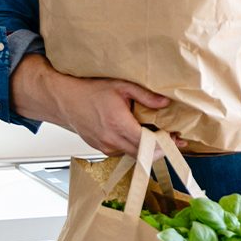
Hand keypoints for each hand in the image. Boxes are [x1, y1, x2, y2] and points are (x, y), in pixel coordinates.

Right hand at [13, 55, 167, 155]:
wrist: (65, 99)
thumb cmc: (90, 90)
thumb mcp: (121, 86)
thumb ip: (145, 96)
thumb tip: (166, 103)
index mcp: (118, 124)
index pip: (147, 144)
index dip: (164, 144)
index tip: (176, 140)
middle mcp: (110, 139)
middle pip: (143, 154)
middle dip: (160, 148)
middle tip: (173, 139)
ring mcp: (104, 146)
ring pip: (133, 154)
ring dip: (147, 149)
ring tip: (159, 136)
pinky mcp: (101, 148)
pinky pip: (123, 151)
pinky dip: (133, 146)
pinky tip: (139, 136)